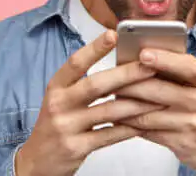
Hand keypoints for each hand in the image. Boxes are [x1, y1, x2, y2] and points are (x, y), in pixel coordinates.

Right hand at [16, 30, 162, 175]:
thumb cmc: (56, 124)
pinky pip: (109, 135)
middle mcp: (59, 104)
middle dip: (126, 74)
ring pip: (108, 111)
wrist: (37, 161)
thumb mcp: (61, 99)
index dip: (94, 48)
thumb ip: (84, 84)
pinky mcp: (76, 147)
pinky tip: (145, 123)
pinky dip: (129, 128)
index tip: (113, 34)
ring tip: (158, 97)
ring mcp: (67, 126)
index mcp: (56, 87)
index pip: (75, 63)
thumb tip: (120, 66)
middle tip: (150, 66)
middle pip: (96, 85)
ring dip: (136, 103)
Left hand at [116, 49, 195, 175]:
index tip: (143, 53)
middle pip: (160, 90)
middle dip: (130, 84)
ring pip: (149, 113)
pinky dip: (131, 125)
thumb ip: (182, 74)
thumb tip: (147, 58)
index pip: (188, 67)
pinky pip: (149, 132)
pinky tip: (119, 118)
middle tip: (111, 78)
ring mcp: (191, 124)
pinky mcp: (181, 143)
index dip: (165, 59)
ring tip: (110, 97)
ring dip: (125, 106)